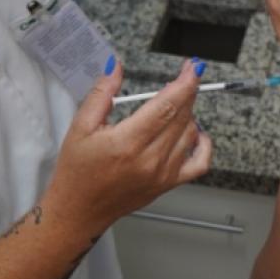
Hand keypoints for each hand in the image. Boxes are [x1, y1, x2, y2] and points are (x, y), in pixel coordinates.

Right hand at [43, 58, 212, 236]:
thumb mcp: (80, 127)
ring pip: (190, 133)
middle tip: (185, 76)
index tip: (192, 67)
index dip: (184, 83)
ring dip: (188, 113)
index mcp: (128, 142)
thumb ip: (101, 94)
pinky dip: (203, 145)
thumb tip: (116, 67)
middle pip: (182, 116)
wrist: (78, 211)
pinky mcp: (168, 184)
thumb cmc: (76, 173)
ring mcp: (163, 174)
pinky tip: (195, 132)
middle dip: (187, 91)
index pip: (167, 106)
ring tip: (175, 103)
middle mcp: (150, 159)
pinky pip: (200, 163)